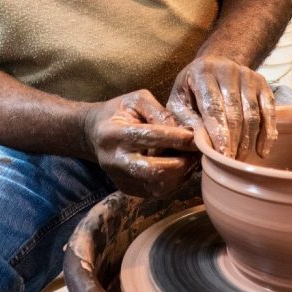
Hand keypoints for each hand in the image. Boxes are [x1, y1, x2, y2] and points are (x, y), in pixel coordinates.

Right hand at [82, 90, 196, 198]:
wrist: (95, 132)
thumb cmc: (121, 111)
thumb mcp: (137, 100)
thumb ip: (160, 112)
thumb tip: (185, 131)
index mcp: (114, 133)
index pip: (149, 137)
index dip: (176, 138)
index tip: (195, 136)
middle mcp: (114, 160)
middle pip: (153, 170)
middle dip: (181, 163)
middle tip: (196, 152)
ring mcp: (119, 178)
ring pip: (157, 185)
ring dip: (180, 175)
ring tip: (190, 159)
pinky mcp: (126, 189)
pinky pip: (156, 191)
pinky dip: (173, 182)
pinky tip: (180, 167)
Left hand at [167, 55, 276, 160]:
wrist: (213, 65)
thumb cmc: (192, 89)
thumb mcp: (179, 102)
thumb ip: (186, 121)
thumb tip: (200, 143)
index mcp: (203, 73)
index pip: (213, 106)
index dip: (219, 133)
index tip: (222, 156)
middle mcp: (227, 70)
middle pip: (235, 112)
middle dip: (234, 141)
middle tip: (230, 162)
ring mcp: (247, 75)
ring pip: (253, 113)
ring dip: (248, 140)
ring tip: (240, 159)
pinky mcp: (262, 83)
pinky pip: (269, 110)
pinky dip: (267, 133)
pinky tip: (261, 151)